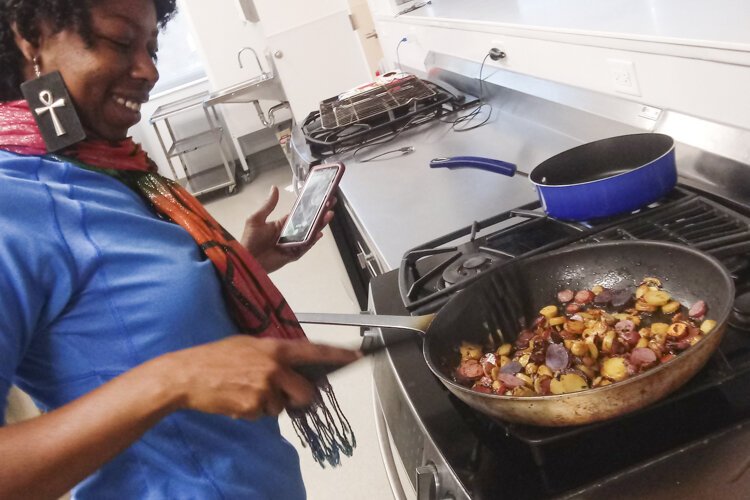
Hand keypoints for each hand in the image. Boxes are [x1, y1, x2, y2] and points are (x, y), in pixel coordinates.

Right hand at [162, 336, 360, 418]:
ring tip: (246, 390)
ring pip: (282, 406)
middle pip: (306, 392)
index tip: (356, 356)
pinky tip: (237, 398)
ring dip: (269, 404)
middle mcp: (275, 367)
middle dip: (299, 398)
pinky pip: (263, 415)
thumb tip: (293, 365)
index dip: (338, 355)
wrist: (187, 375)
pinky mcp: (254, 407)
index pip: (315, 351)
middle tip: (283, 394)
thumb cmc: (215, 357)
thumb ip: (273, 353)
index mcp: (275, 348)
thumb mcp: (248, 344)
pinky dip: (253, 411)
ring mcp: (265, 388)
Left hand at [241, 185, 335, 272]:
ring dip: (319, 225)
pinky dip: (312, 241)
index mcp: (282, 223)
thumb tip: (274, 188)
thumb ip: (268, 205)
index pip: (300, 213)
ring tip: (328, 215)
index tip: (320, 198)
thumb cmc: (249, 240)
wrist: (246, 259)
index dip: (310, 206)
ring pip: (309, 234)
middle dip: (320, 214)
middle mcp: (290, 233)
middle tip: (330, 204)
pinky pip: (304, 247)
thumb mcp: (256, 219)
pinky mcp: (293, 254)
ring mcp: (292, 244)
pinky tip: (319, 233)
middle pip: (308, 223)